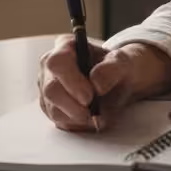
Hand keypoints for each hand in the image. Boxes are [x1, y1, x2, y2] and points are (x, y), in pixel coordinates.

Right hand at [37, 36, 170, 131]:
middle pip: (51, 89)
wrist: (119, 82)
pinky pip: (58, 121)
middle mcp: (50, 67)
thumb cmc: (117, 67)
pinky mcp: (51, 107)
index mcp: (65, 46)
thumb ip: (112, 68)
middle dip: (73, 106)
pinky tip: (90, 118)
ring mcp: (47, 88)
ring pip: (53, 109)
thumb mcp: (123, 62)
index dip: (71, 81)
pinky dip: (77, 124)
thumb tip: (97, 83)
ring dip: (77, 117)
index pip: (57, 63)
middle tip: (93, 112)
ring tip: (97, 114)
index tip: (89, 97)